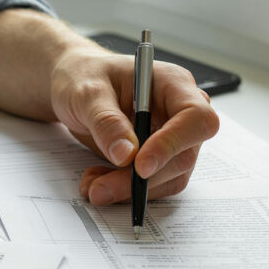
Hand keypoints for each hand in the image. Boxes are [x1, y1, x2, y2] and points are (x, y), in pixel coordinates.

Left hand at [50, 48, 219, 205]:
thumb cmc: (83, 77)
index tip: (140, 165)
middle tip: (101, 189)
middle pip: (183, 156)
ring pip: (169, 178)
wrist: (73, 86)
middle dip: (142, 180)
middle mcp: (179, 113)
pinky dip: (125, 191)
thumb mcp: (85, 93)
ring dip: (130, 190)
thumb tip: (127, 154)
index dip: (173, 144)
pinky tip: (98, 181)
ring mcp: (172, 138)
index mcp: (173, 84)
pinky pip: (153, 184)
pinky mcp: (158, 158)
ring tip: (92, 186)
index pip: (196, 118)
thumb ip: (106, 121)